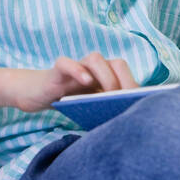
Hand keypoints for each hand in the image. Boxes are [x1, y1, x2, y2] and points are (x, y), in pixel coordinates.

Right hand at [10, 52, 138, 112]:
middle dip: (125, 81)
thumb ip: (105, 108)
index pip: (127, 75)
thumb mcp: (89, 106)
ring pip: (95, 59)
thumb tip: (127, 120)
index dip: (135, 87)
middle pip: (117, 63)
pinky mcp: (57, 70)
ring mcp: (76, 67)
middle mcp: (94, 68)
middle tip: (125, 100)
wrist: (36, 94)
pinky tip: (86, 82)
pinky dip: (77, 70)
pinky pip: (67, 63)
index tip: (143, 103)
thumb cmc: (66, 101)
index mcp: (105, 76)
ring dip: (105, 76)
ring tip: (107, 95)